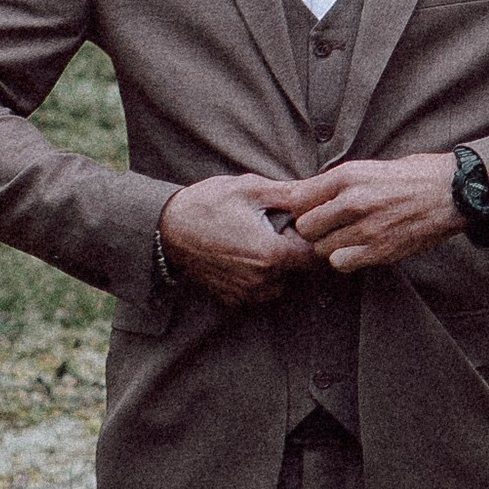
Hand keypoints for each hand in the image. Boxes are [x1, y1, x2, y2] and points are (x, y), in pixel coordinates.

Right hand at [157, 172, 323, 306]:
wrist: (166, 229)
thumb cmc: (207, 205)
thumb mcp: (250, 189)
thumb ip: (291, 193)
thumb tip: (321, 190)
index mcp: (271, 254)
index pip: (315, 256)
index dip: (314, 239)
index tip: (300, 224)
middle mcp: (262, 281)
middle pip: (300, 271)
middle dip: (295, 250)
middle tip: (276, 228)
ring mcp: (246, 293)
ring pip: (282, 282)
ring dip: (279, 265)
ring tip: (257, 240)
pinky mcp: (233, 299)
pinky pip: (260, 290)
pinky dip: (260, 275)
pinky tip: (243, 253)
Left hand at [278, 153, 467, 271]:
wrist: (454, 191)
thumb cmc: (413, 176)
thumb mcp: (368, 168)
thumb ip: (335, 184)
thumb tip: (302, 196)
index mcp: (347, 175)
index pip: (296, 198)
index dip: (299, 208)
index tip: (307, 212)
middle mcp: (352, 201)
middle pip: (305, 226)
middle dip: (314, 229)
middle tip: (329, 227)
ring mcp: (366, 227)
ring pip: (321, 248)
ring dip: (330, 246)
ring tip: (348, 237)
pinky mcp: (380, 250)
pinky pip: (341, 263)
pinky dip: (345, 259)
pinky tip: (359, 249)